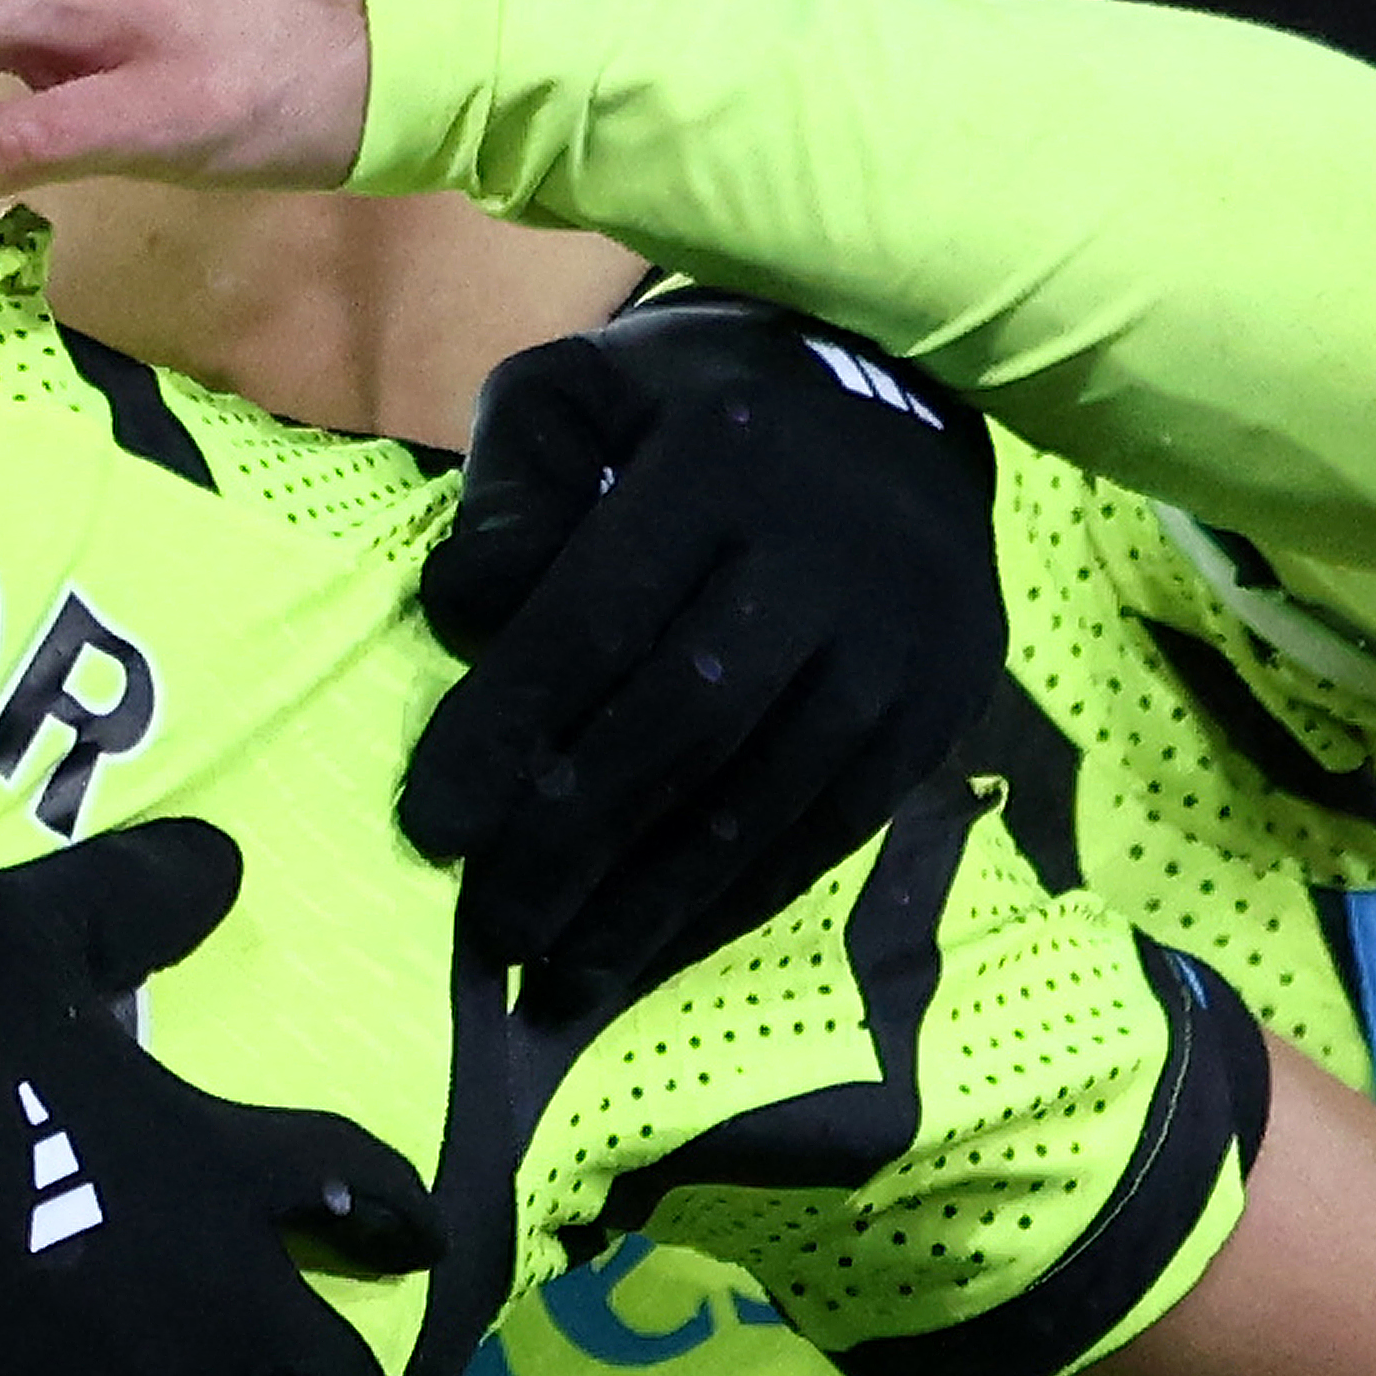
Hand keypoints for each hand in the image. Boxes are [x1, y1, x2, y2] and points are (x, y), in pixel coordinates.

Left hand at [407, 292, 1004, 1015]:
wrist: (894, 401)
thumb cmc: (685, 413)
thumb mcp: (574, 394)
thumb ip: (505, 491)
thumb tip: (465, 618)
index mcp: (720, 461)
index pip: (597, 619)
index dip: (507, 733)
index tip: (431, 828)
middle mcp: (826, 553)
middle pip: (683, 725)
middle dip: (572, 842)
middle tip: (487, 930)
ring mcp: (902, 637)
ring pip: (763, 798)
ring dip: (651, 906)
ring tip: (555, 980)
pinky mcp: (944, 704)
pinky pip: (829, 828)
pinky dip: (733, 902)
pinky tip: (651, 953)